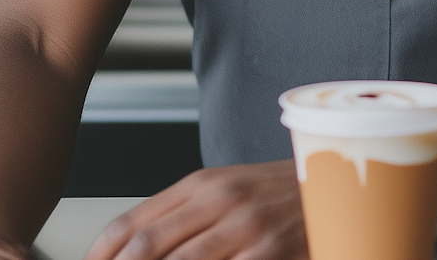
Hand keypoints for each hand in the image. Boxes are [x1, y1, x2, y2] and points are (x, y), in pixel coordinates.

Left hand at [84, 161, 307, 259]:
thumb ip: (180, 214)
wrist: (338, 188)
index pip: (130, 222)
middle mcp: (219, 200)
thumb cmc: (278, 194)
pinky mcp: (268, 252)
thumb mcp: (226, 190)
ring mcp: (245, 228)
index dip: (98, 255)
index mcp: (202, 183)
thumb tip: (129, 247)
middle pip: (145, 247)